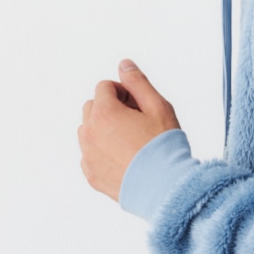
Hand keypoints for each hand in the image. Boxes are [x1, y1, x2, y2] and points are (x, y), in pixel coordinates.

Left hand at [78, 60, 181, 200]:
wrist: (165, 188)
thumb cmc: (163, 149)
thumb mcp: (158, 106)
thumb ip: (138, 82)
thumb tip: (124, 65)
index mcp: (104, 113)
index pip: (104, 87)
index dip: (124, 93)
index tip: (138, 106)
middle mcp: (89, 133)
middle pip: (93, 107)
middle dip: (111, 109)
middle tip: (136, 122)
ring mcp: (88, 155)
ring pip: (88, 131)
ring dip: (104, 130)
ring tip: (130, 142)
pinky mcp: (91, 174)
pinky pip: (90, 155)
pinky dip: (102, 153)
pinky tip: (125, 158)